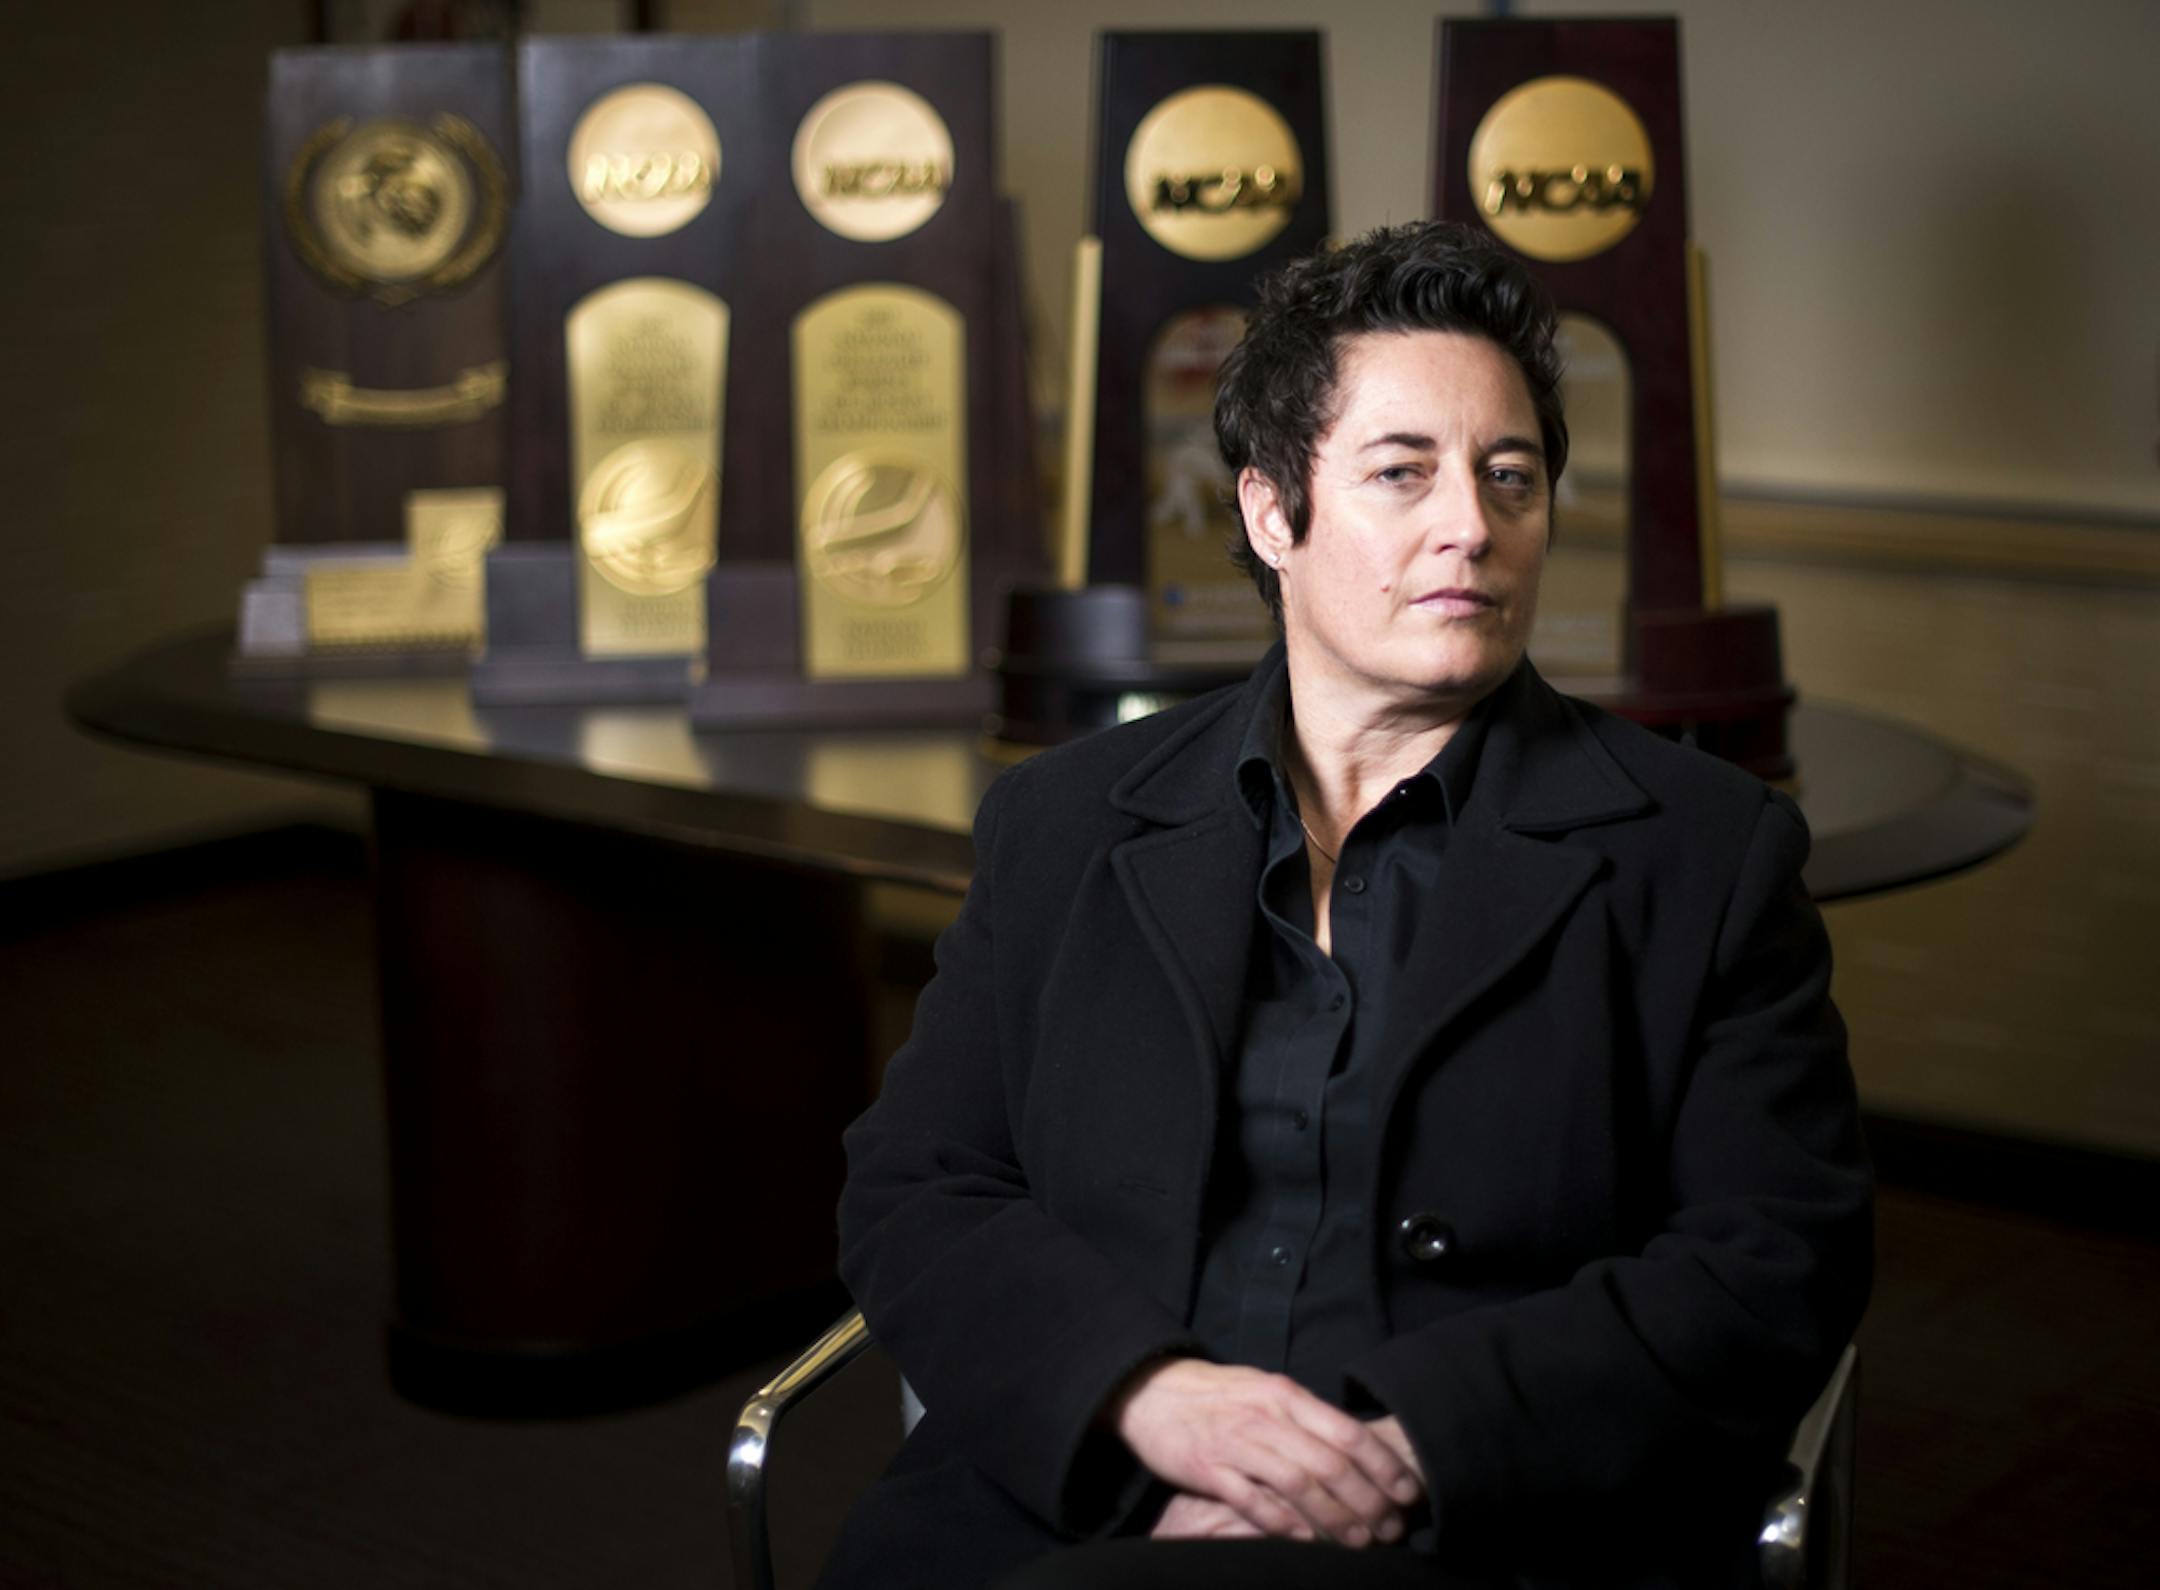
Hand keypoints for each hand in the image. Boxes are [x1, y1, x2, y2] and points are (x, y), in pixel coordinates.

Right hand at [1109, 1358, 1421, 1545]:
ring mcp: (1236, 1442)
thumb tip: (1354, 1445)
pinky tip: (1305, 1539)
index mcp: (1285, 1395)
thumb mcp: (1266, 1391)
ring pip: (1297, 1483)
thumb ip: (1305, 1416)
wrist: (1152, 1389)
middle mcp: (1266, 1416)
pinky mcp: (1207, 1467)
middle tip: (1390, 1528)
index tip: (1408, 1492)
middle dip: (1368, 1500)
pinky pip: (1251, 1499)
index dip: (1383, 1464)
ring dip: (1334, 1517)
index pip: (1347, 1430)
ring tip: (1359, 1541)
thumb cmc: (1218, 1395)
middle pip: (1329, 1462)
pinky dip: (1281, 1521)